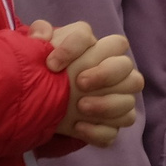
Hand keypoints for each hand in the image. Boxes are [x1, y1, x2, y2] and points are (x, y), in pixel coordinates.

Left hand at [36, 21, 143, 147]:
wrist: (36, 98)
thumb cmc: (46, 67)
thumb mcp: (40, 47)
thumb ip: (40, 34)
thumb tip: (41, 36)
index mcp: (104, 52)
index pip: (115, 43)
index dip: (83, 50)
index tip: (52, 64)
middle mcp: (117, 75)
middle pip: (128, 68)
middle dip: (106, 75)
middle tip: (80, 83)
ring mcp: (116, 101)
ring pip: (129, 102)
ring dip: (107, 105)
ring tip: (80, 107)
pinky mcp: (108, 126)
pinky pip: (113, 132)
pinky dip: (98, 131)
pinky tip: (77, 128)